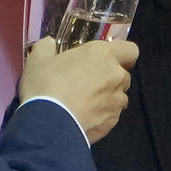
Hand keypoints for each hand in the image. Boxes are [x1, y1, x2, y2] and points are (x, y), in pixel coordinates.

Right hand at [20, 37, 138, 143]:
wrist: (47, 125)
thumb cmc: (46, 85)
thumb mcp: (38, 59)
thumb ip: (48, 46)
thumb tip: (50, 44)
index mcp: (103, 55)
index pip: (131, 50)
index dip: (122, 54)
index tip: (107, 59)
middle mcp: (116, 76)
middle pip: (123, 75)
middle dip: (110, 78)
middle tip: (88, 82)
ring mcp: (116, 102)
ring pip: (119, 97)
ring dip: (107, 98)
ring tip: (85, 104)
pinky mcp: (112, 124)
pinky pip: (111, 116)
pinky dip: (101, 116)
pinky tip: (83, 118)